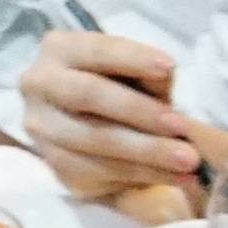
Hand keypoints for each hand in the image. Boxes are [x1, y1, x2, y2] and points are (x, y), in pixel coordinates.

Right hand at [19, 28, 218, 200]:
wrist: (87, 123)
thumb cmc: (118, 87)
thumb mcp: (134, 71)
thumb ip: (149, 74)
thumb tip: (164, 81)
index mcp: (59, 50)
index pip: (96, 50)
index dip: (132, 58)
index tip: (169, 68)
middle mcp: (39, 86)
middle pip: (88, 95)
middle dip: (139, 111)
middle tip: (181, 126)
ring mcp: (42, 130)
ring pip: (94, 141)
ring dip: (146, 153)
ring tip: (188, 161)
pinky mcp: (55, 167)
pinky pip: (98, 173)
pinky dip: (142, 176)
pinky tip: (174, 177)